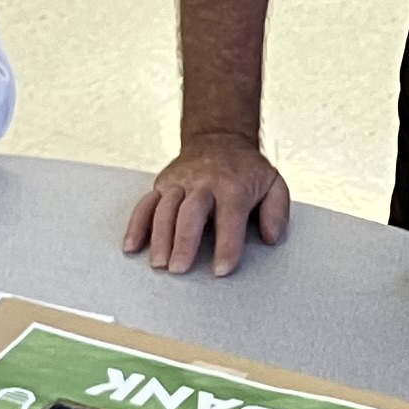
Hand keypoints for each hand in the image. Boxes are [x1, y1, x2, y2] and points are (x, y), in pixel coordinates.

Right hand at [126, 133, 290, 276]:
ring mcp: (179, 182)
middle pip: (190, 213)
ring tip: (158, 264)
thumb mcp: (273, 183)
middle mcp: (203, 183)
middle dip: (184, 241)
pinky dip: (136, 225)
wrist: (219, 138)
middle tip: (179, 269)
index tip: (221, 270)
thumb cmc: (246, 170)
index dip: (226, 245)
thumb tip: (271, 237)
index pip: (229, 218)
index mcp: (233, 186)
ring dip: (159, 237)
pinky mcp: (162, 184)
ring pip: (165, 209)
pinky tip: (131, 247)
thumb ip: (276, 211)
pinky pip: (146, 204)